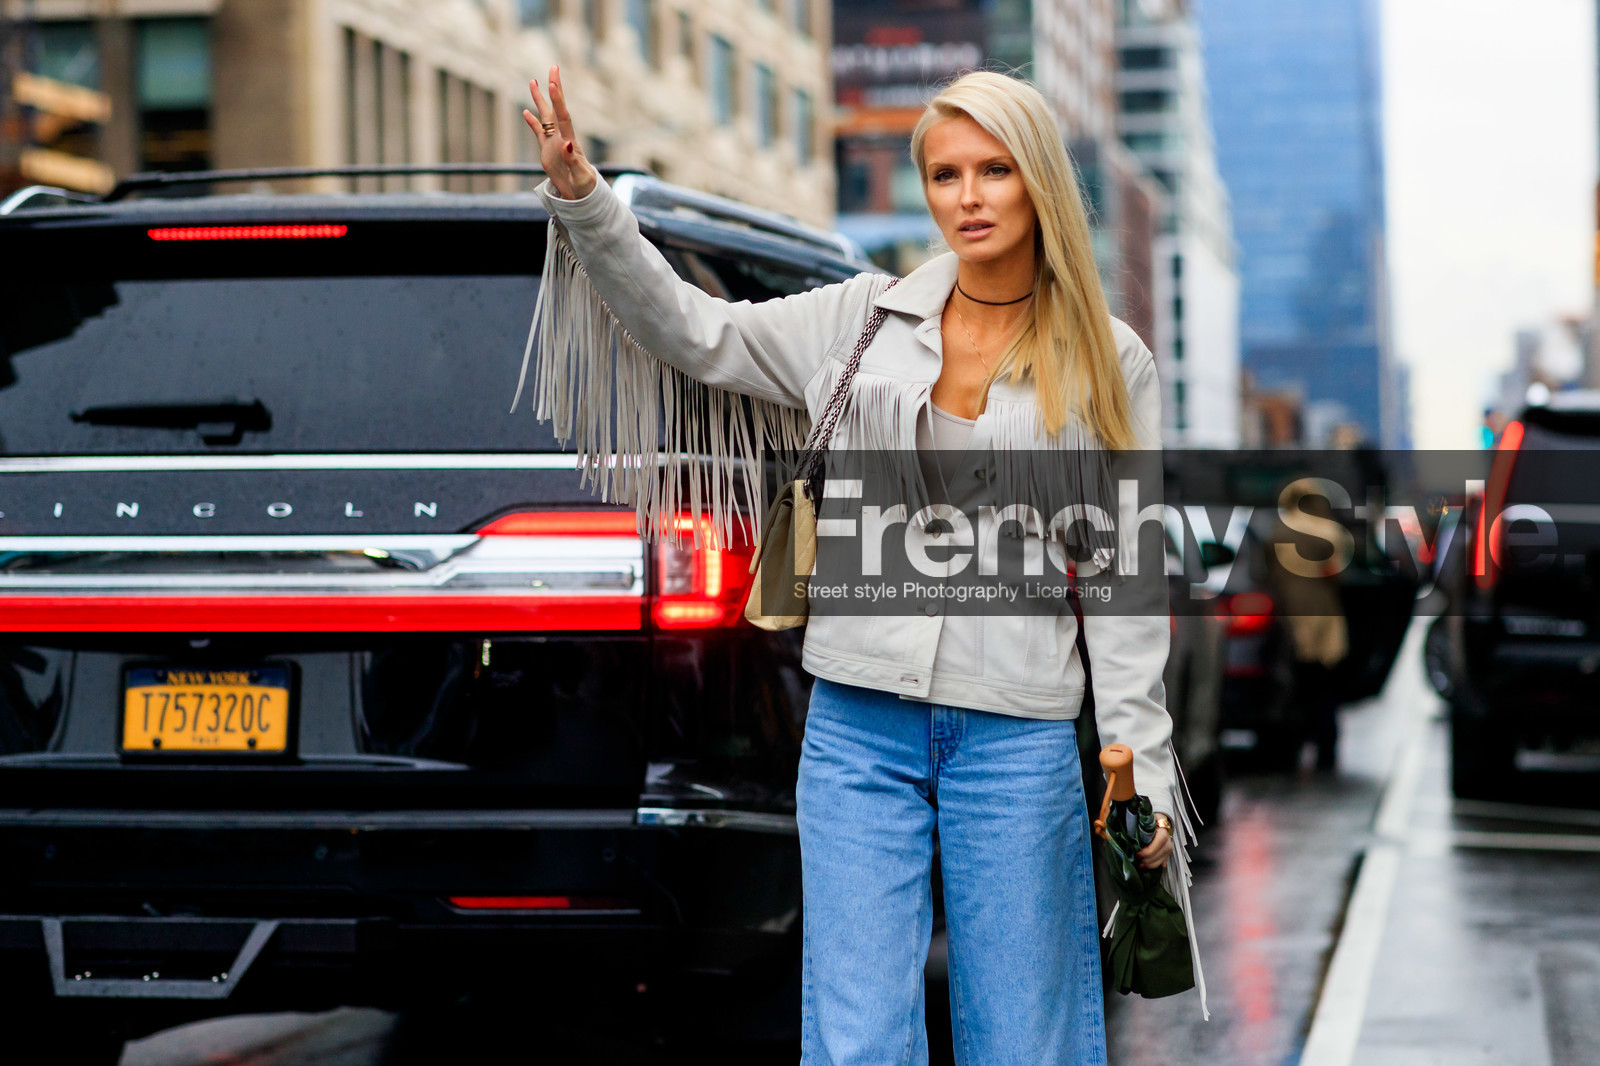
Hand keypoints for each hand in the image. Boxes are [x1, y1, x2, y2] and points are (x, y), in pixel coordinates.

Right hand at [523, 66, 596, 200]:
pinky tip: (525, 111)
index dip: (558, 100)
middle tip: (553, 67)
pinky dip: (532, 122)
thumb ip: (573, 159)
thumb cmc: (585, 187)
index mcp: (570, 141)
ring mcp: (554, 143)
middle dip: (554, 88)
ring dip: (540, 99)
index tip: (552, 84)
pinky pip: (539, 132)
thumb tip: (567, 144)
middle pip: (556, 108)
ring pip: (545, 116)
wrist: (582, 196)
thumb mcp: (580, 175)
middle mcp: (562, 137)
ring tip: (533, 81)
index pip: (563, 116)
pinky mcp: (548, 151)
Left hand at [1137, 817, 1172, 870]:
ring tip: (1140, 865)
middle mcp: (1168, 841)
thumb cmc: (1150, 822)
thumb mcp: (1146, 821)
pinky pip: (1162, 862)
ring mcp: (1169, 848)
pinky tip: (1146, 866)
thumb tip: (1128, 833)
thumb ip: (1139, 827)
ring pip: (1161, 860)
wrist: (1159, 822)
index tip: (1138, 854)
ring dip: (1150, 865)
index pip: (1157, 844)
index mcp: (1162, 833)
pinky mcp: (1168, 853)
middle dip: (1147, 860)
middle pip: (1159, 854)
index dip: (1147, 851)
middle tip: (1137, 860)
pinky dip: (1154, 865)